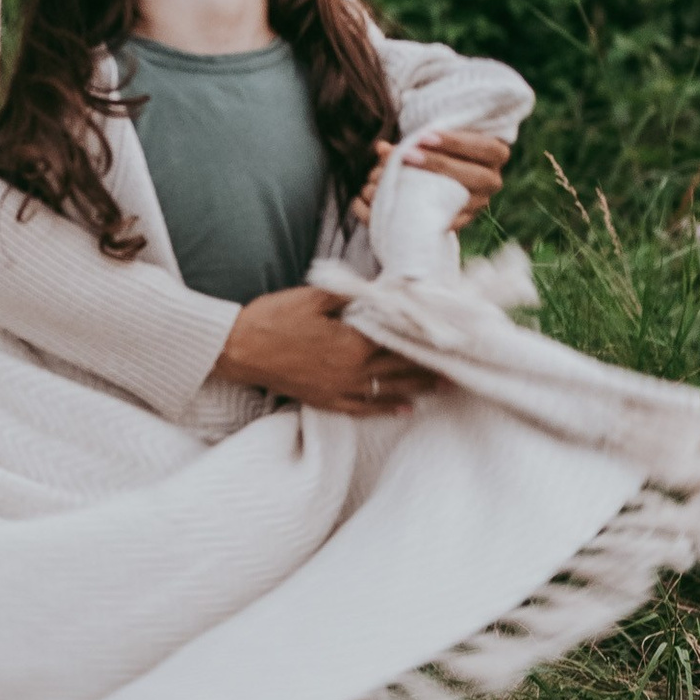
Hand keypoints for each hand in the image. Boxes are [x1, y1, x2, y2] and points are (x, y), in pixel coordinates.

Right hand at [211, 285, 437, 414]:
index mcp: (352, 343)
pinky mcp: (325, 400)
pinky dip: (387, 409)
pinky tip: (405, 409)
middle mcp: (352, 371)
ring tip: (444, 386)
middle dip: (430, 366)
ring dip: (418, 388)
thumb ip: (350, 295)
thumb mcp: (313, 298)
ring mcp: (339, 389)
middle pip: (400, 368)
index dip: (426, 340)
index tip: (451, 339)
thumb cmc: (273, 318)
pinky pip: (363, 408)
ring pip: (388, 391)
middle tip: (460, 364)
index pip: (399, 342)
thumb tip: (381, 290)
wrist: (239, 349)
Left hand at [348, 128, 511, 234]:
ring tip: (401, 177)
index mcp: (495, 153)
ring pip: (464, 200)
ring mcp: (480, 202)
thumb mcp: (435, 137)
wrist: (444, 170)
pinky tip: (408, 207)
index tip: (424, 136)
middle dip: (440, 164)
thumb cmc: (441, 145)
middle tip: (408, 155)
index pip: (485, 147)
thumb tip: (382, 150)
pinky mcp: (464, 219)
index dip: (456, 142)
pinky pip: (451, 221)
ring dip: (431, 189)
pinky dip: (429, 213)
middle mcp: (492, 180)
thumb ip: (415, 140)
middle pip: (476, 176)